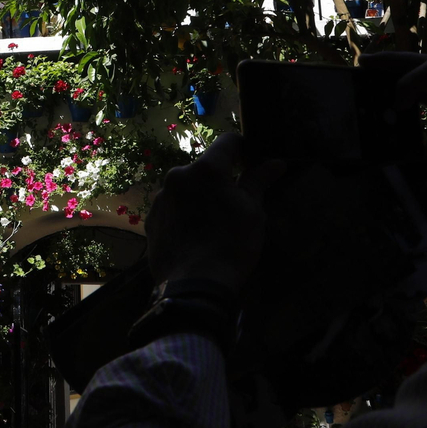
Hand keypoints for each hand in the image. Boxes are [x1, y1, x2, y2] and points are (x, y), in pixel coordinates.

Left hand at [145, 133, 279, 291]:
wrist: (193, 285)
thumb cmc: (231, 244)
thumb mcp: (253, 211)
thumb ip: (259, 181)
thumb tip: (275, 162)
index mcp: (205, 169)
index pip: (228, 142)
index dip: (244, 148)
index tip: (253, 161)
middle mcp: (177, 176)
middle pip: (204, 167)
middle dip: (220, 178)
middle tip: (235, 201)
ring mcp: (160, 198)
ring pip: (186, 187)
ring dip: (200, 196)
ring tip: (213, 223)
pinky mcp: (151, 219)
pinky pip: (172, 207)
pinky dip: (184, 213)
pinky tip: (195, 234)